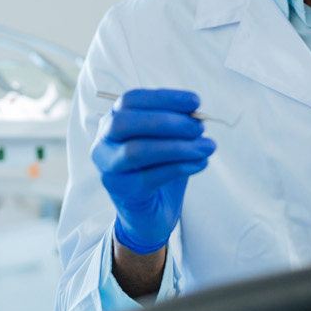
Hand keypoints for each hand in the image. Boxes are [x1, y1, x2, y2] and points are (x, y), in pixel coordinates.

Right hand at [91, 89, 215, 253]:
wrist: (150, 213)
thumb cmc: (159, 168)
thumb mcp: (167, 141)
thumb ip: (176, 125)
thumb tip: (197, 116)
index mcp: (111, 122)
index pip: (130, 100)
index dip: (163, 97)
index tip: (196, 101)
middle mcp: (103, 144)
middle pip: (124, 123)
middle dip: (165, 121)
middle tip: (199, 128)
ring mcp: (109, 169)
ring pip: (136, 151)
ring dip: (177, 147)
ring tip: (208, 146)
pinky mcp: (123, 192)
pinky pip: (151, 177)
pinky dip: (180, 167)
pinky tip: (201, 163)